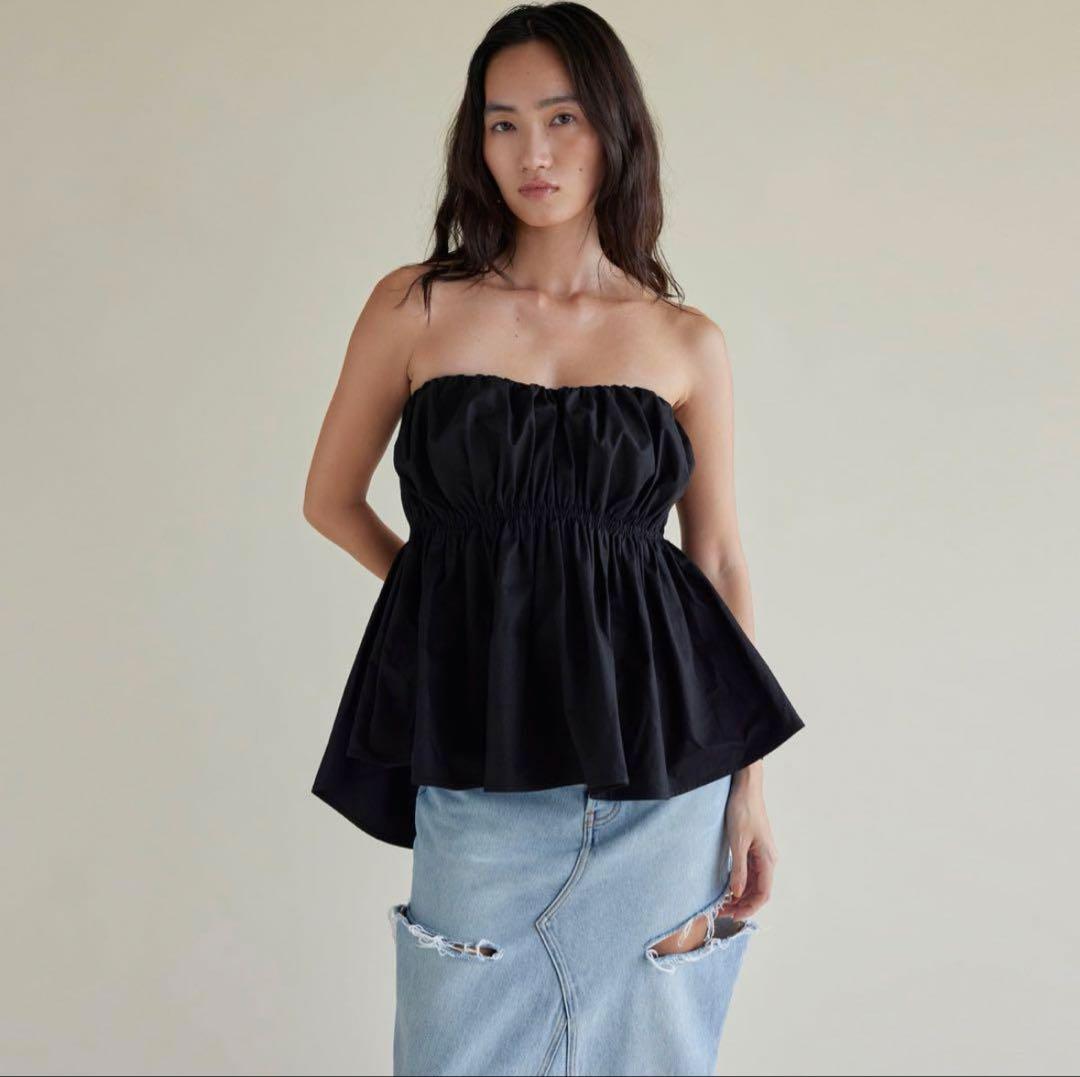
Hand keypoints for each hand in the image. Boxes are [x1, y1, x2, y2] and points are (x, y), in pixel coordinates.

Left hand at [721, 779, 778, 920]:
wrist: (746, 787)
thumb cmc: (743, 810)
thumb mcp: (737, 842)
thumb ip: (739, 870)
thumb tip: (738, 894)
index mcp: (768, 859)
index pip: (763, 894)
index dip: (749, 908)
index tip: (733, 916)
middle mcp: (768, 859)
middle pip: (759, 890)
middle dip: (743, 904)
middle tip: (722, 912)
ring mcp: (762, 854)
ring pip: (754, 882)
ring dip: (741, 895)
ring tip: (724, 903)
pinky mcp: (754, 848)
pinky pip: (750, 871)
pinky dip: (741, 882)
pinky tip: (729, 887)